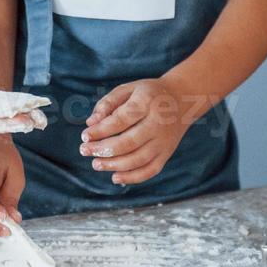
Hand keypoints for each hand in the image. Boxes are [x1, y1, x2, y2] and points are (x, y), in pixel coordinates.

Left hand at [79, 78, 196, 185]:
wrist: (183, 100)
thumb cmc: (148, 94)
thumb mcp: (128, 89)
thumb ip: (108, 103)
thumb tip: (90, 123)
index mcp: (147, 102)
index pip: (121, 120)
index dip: (100, 130)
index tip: (84, 136)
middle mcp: (158, 123)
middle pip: (129, 142)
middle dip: (103, 149)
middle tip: (84, 150)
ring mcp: (164, 141)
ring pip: (138, 159)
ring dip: (114, 165)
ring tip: (95, 164)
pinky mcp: (167, 153)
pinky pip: (151, 170)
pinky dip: (133, 177)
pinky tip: (115, 177)